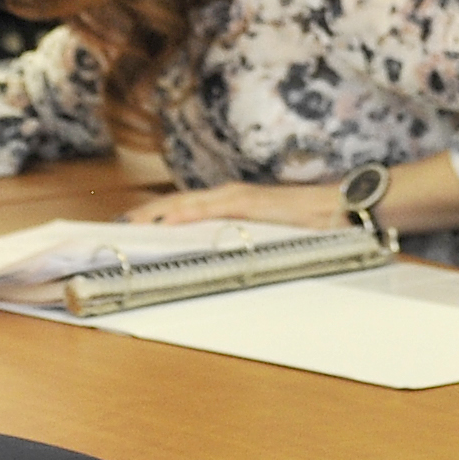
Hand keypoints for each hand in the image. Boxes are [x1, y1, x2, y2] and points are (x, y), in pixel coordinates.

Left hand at [133, 180, 352, 231]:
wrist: (340, 209)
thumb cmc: (308, 226)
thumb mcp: (267, 239)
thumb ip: (243, 245)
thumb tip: (223, 264)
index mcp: (232, 205)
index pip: (186, 208)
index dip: (156, 216)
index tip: (131, 227)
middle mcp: (230, 196)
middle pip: (178, 203)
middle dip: (146, 214)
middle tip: (118, 226)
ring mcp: (239, 197)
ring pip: (188, 202)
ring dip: (158, 212)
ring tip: (131, 222)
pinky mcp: (251, 203)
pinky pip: (212, 209)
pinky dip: (187, 213)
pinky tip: (168, 222)